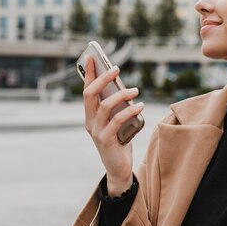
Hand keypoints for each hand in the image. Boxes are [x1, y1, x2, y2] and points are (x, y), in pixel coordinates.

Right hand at [82, 56, 143, 196]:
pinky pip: (116, 120)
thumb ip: (116, 108)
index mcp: (89, 116)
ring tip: (135, 90)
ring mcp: (96, 132)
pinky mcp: (106, 140)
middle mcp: (89, 122)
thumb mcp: (116, 121)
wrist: (119, 169)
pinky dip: (129, 111)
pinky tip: (140, 105)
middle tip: (116, 68)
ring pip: (104, 106)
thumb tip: (124, 87)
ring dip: (120, 94)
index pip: (86, 90)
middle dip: (102, 78)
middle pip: (90, 94)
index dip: (87, 73)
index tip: (90, 56)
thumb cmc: (119, 142)